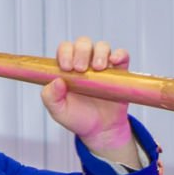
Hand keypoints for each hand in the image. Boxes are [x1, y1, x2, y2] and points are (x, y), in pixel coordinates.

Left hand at [41, 36, 137, 158]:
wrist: (100, 131)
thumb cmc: (78, 118)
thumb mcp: (58, 111)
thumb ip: (50, 97)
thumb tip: (57, 81)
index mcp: (68, 67)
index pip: (65, 49)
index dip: (65, 53)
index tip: (67, 68)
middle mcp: (85, 62)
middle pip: (83, 43)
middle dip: (81, 51)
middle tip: (81, 69)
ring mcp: (103, 66)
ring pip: (102, 47)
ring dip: (100, 53)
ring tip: (97, 68)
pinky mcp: (120, 72)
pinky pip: (122, 56)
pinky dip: (120, 55)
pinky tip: (114, 61)